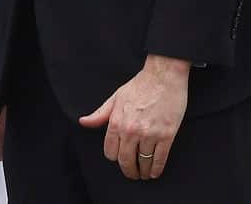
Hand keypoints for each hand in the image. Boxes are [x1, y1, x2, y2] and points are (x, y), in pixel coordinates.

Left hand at [78, 54, 188, 180]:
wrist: (163, 77)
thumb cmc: (140, 85)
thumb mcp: (115, 98)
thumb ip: (100, 114)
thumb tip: (83, 122)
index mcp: (116, 122)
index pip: (110, 151)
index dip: (114, 158)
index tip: (119, 159)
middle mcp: (131, 131)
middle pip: (125, 161)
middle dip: (128, 170)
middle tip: (132, 174)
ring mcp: (149, 134)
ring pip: (143, 162)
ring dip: (143, 172)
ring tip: (144, 174)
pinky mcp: (167, 135)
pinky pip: (160, 159)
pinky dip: (157, 169)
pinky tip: (155, 172)